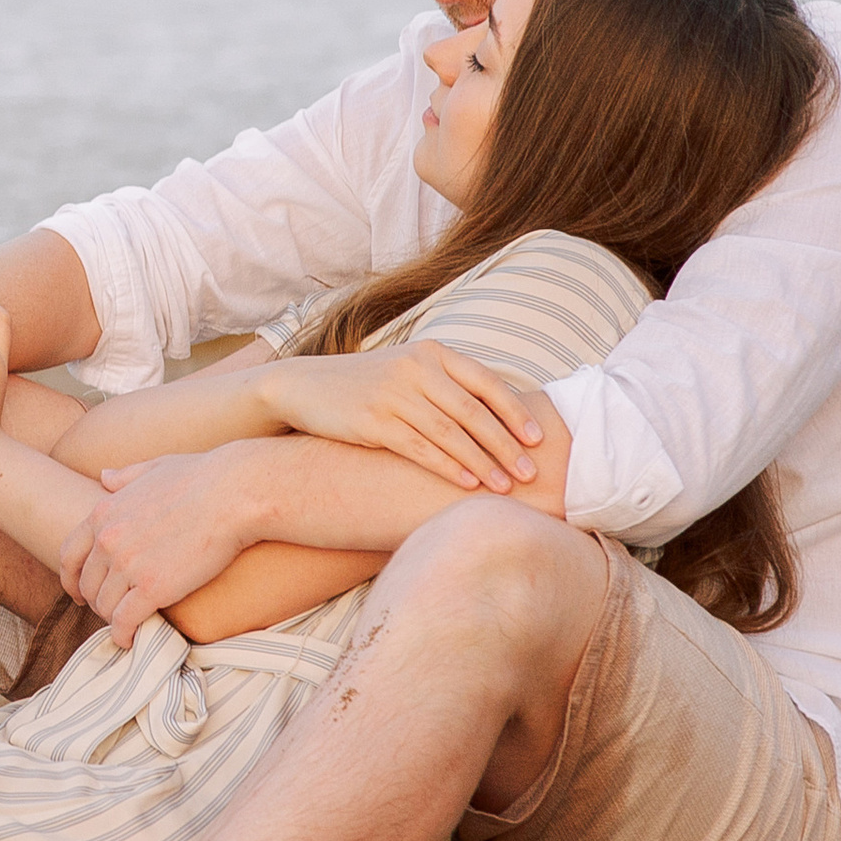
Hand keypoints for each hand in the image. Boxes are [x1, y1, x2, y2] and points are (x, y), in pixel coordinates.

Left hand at [56, 447, 255, 645]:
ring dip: (113, 619)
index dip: (71, 579)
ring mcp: (128, 565)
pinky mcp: (153, 587)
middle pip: (88, 585)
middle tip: (114, 611)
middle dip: (97, 601)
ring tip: (128, 625)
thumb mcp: (154, 467)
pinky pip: (125, 620)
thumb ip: (124, 476)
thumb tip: (104, 476)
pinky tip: (131, 639)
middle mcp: (108, 540)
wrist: (234, 494)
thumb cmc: (202, 477)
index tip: (79, 593)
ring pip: (104, 606)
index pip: (70, 555)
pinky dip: (124, 634)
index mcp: (104, 513)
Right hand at [257, 342, 542, 492]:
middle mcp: (415, 368)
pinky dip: (449, 467)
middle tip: (531, 473)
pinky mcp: (372, 421)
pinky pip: (421, 447)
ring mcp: (393, 394)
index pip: (486, 382)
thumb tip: (501, 416)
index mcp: (431, 352)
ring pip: (451, 433)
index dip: (515, 412)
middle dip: (506, 445)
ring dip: (483, 462)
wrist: (302, 387)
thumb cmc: (365, 385)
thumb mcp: (406, 370)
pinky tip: (468, 484)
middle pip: (474, 411)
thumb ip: (447, 384)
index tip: (538, 440)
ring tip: (506, 487)